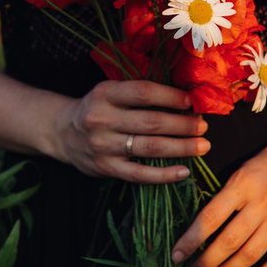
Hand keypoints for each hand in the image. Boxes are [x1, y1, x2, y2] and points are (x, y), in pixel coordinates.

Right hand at [50, 80, 209, 182]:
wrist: (62, 132)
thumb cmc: (98, 107)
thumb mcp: (110, 90)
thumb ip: (139, 93)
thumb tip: (186, 98)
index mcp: (105, 93)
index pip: (144, 93)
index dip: (171, 97)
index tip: (192, 102)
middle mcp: (102, 118)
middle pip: (151, 122)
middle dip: (183, 125)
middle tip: (204, 126)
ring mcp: (103, 146)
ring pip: (149, 148)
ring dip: (181, 148)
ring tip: (202, 146)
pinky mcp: (105, 168)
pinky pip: (139, 175)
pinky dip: (164, 175)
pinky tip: (184, 172)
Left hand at [171, 138, 266, 266]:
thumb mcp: (244, 169)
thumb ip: (227, 195)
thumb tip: (202, 227)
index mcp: (243, 183)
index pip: (210, 217)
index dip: (191, 240)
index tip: (177, 254)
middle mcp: (263, 200)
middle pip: (229, 240)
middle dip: (207, 262)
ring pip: (252, 253)